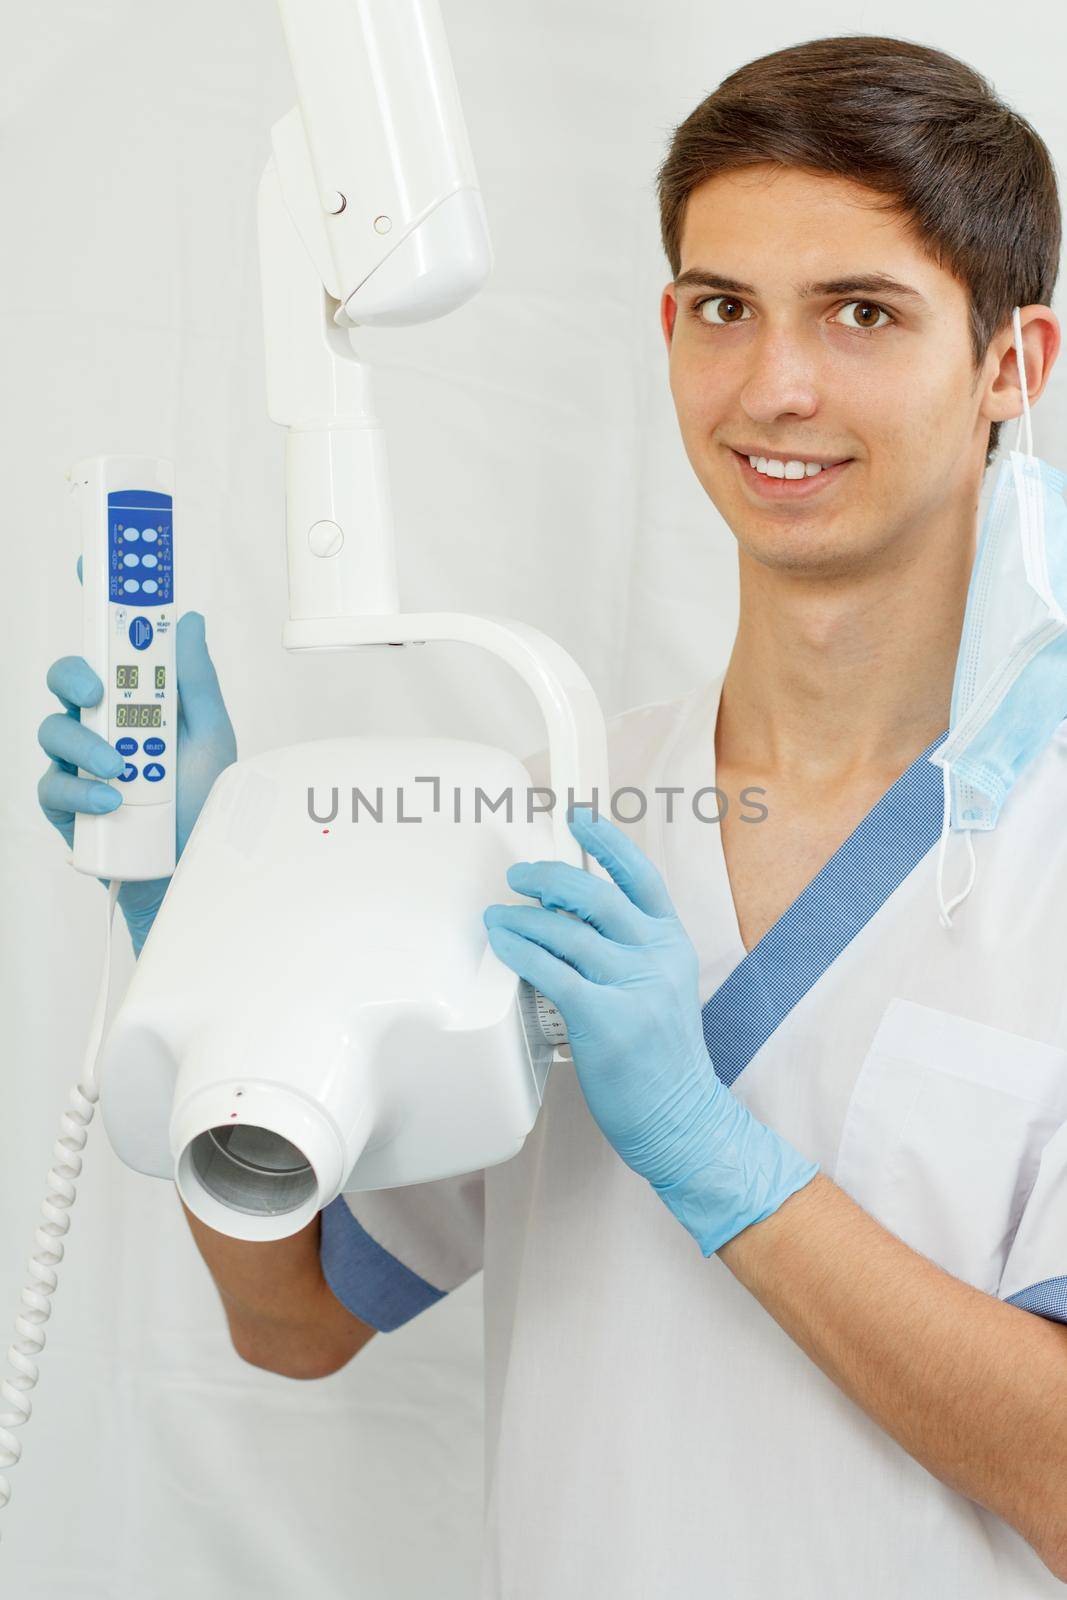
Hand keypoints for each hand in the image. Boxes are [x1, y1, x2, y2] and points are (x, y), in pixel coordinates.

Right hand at [37, 609, 236, 954]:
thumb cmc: (203, 804)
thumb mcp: (212, 737)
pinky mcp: (66, 804)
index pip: (112, 645)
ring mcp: (82, 762)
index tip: (93, 565)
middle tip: (97, 689)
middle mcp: (106, 724)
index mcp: (140, 700)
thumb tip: (188, 619)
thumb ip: (196, 680)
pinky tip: (111, 801)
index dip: (99, 604)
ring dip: (87, 745)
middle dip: (76, 675)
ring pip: (54, 729)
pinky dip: (81, 790)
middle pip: (69, 678)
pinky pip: (52, 785)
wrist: (192, 872)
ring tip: (123, 769)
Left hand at [483, 806, 818, 1254]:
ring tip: (499, 917)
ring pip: (566, 931)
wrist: (680, 1117)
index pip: (640, 876)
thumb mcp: (660, 987)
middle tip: (518, 876)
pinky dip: (521, 950)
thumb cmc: (661, 1058)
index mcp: (672, 943)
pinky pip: (551, 969)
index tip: (578, 817)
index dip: (607, 840)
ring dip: (523, 917)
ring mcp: (633, 987)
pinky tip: (504, 943)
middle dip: (548, 876)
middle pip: (596, 894)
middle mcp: (657, 957)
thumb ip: (628, 949)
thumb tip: (569, 915)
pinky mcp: (605, 1019)